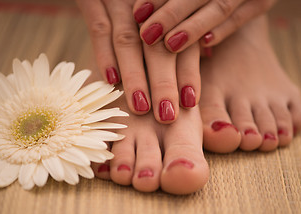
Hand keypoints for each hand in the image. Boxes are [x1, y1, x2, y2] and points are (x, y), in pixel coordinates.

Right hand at [76, 0, 199, 123]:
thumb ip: (180, 26)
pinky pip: (98, 27)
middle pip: (159, 45)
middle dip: (163, 82)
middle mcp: (148, 3)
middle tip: (167, 115)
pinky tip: (111, 80)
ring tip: (142, 108)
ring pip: (129, 40)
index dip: (188, 72)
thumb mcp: (164, 6)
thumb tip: (202, 56)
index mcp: (168, 7)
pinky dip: (104, 54)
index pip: (183, 41)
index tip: (190, 102)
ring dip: (136, 75)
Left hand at [133, 0, 276, 51]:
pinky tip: (205, 44)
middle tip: (148, 34)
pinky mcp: (262, 2)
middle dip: (171, 14)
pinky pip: (243, 16)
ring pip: (219, 6)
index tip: (138, 13)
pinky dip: (224, 29)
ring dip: (194, 26)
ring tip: (171, 44)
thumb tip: (143, 14)